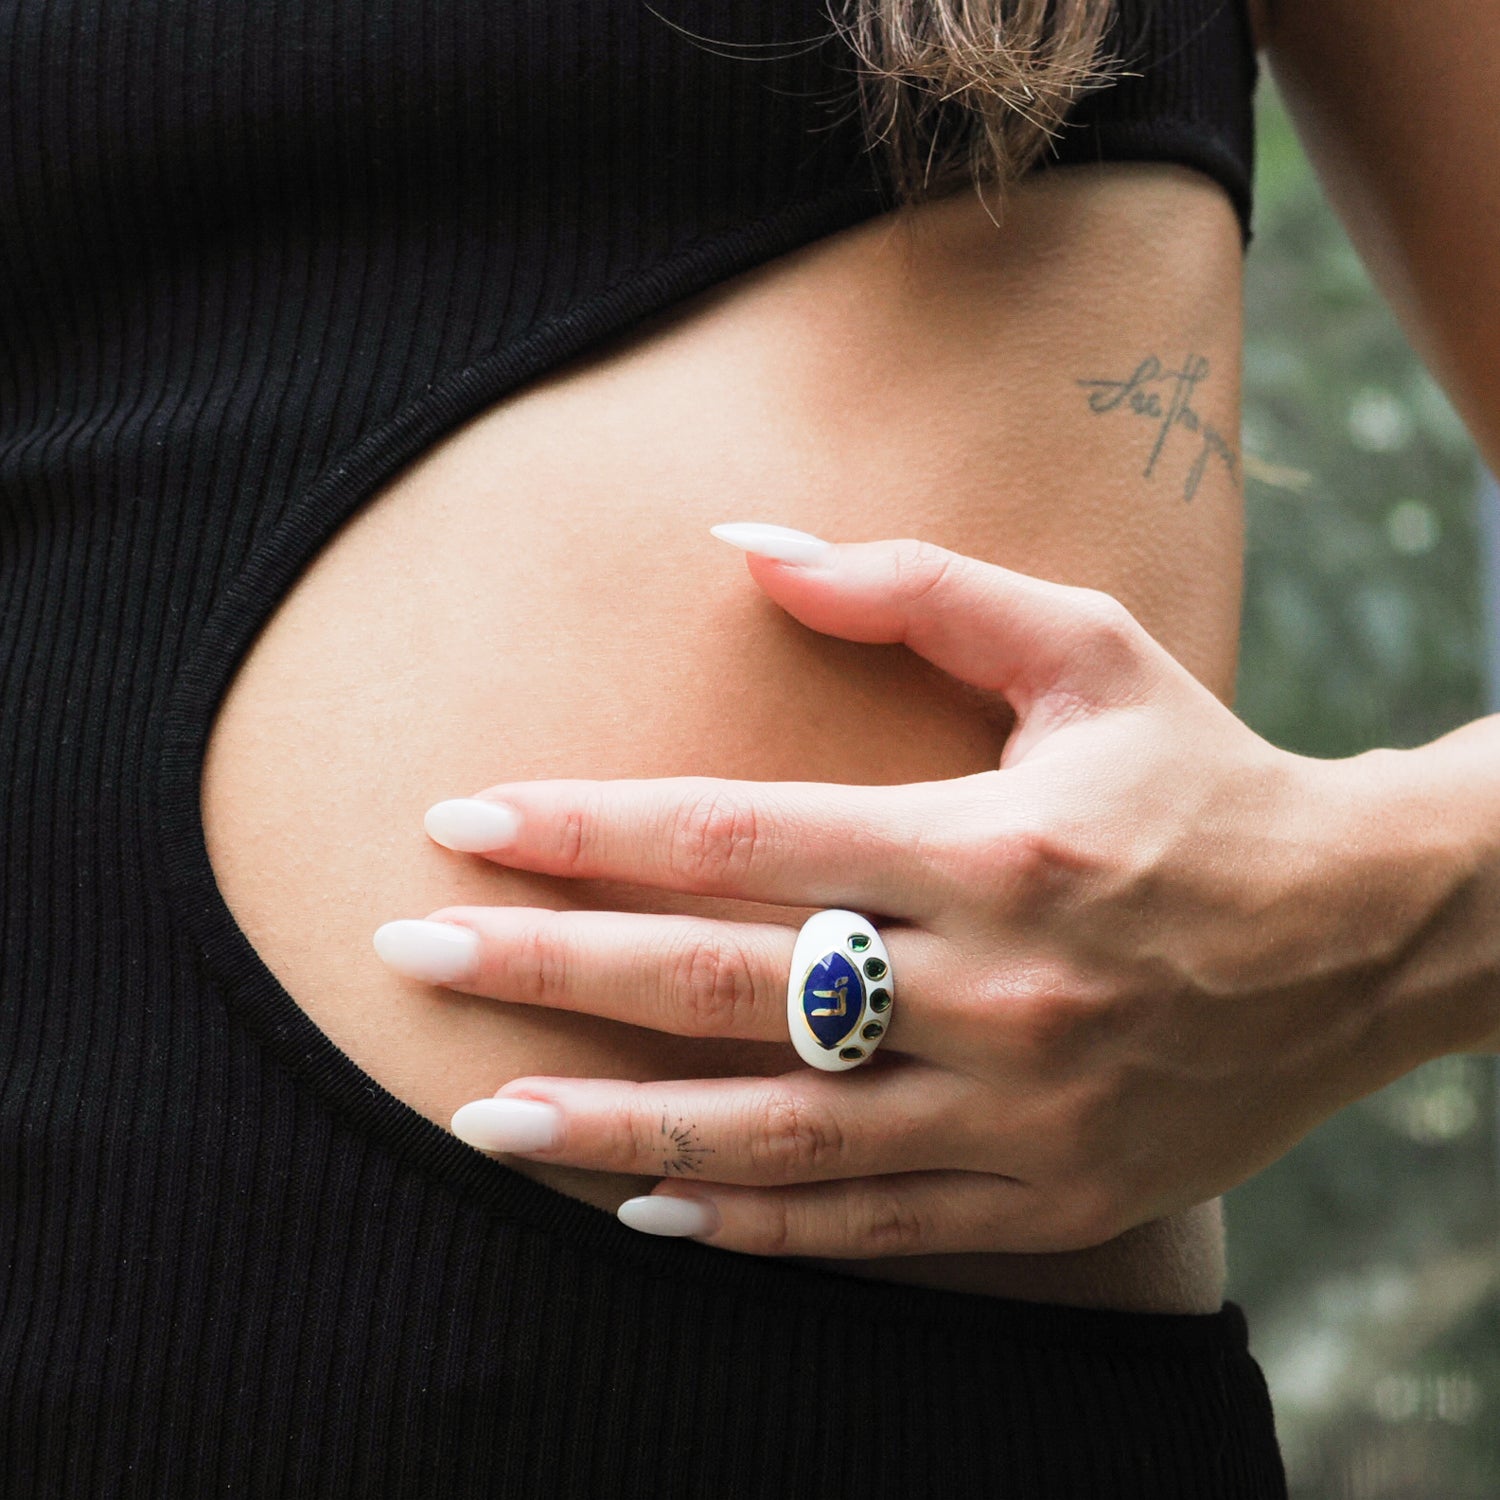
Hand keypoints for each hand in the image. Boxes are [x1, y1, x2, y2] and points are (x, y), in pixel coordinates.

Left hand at [374, 525, 1457, 1256]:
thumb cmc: (1205, 775)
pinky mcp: (1049, 1195)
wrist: (1362, 936)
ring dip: (611, 1126)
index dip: (584, 828)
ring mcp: (1018, 1111)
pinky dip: (750, 1225)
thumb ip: (914, 590)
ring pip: (774, 1137)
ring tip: (481, 1117)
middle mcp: (994, 987)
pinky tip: (643, 1210)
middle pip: (721, 985)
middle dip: (546, 969)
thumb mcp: (1085, 650)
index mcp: (993, 844)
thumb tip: (746, 544)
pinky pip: (871, 1227)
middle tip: (409, 958)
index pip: (737, 836)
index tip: (461, 823)